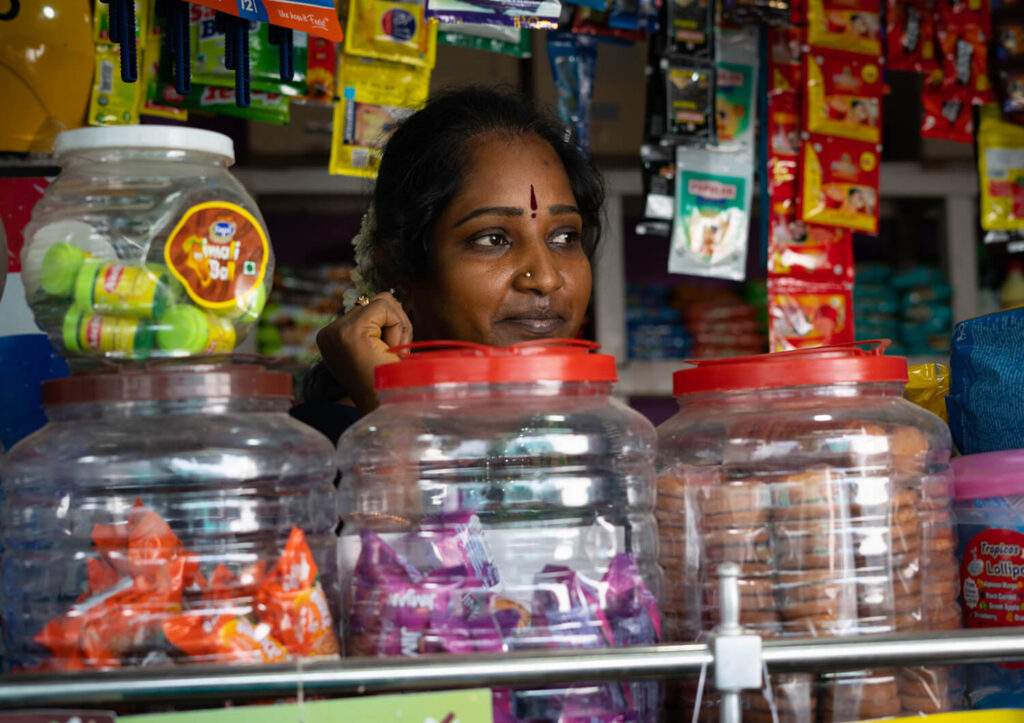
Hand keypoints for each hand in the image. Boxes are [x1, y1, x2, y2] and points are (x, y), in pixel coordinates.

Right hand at [316, 292, 412, 415]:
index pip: (372, 306)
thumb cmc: (391, 384)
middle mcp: (329, 332)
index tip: (388, 355)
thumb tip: (388, 297)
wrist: (388, 410)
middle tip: (394, 356)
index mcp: (333, 336)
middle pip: (379, 300)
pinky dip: (398, 328)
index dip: (393, 327)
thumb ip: (376, 325)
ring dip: (399, 327)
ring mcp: (336, 331)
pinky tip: (390, 353)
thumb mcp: (379, 349)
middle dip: (397, 325)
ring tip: (392, 356)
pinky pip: (385, 307)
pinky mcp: (349, 332)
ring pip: (384, 301)